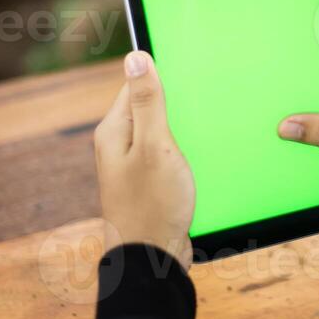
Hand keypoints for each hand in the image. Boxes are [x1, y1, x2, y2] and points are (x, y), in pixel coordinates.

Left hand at [94, 51, 194, 270]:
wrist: (153, 262)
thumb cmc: (152, 205)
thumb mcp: (155, 146)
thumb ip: (147, 102)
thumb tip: (134, 57)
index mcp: (114, 131)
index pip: (137, 86)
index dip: (163, 80)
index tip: (190, 79)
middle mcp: (119, 146)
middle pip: (151, 109)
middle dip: (177, 106)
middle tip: (203, 109)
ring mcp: (134, 166)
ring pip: (163, 133)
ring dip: (184, 133)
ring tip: (204, 137)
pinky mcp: (150, 183)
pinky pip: (169, 156)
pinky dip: (185, 154)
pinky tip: (201, 160)